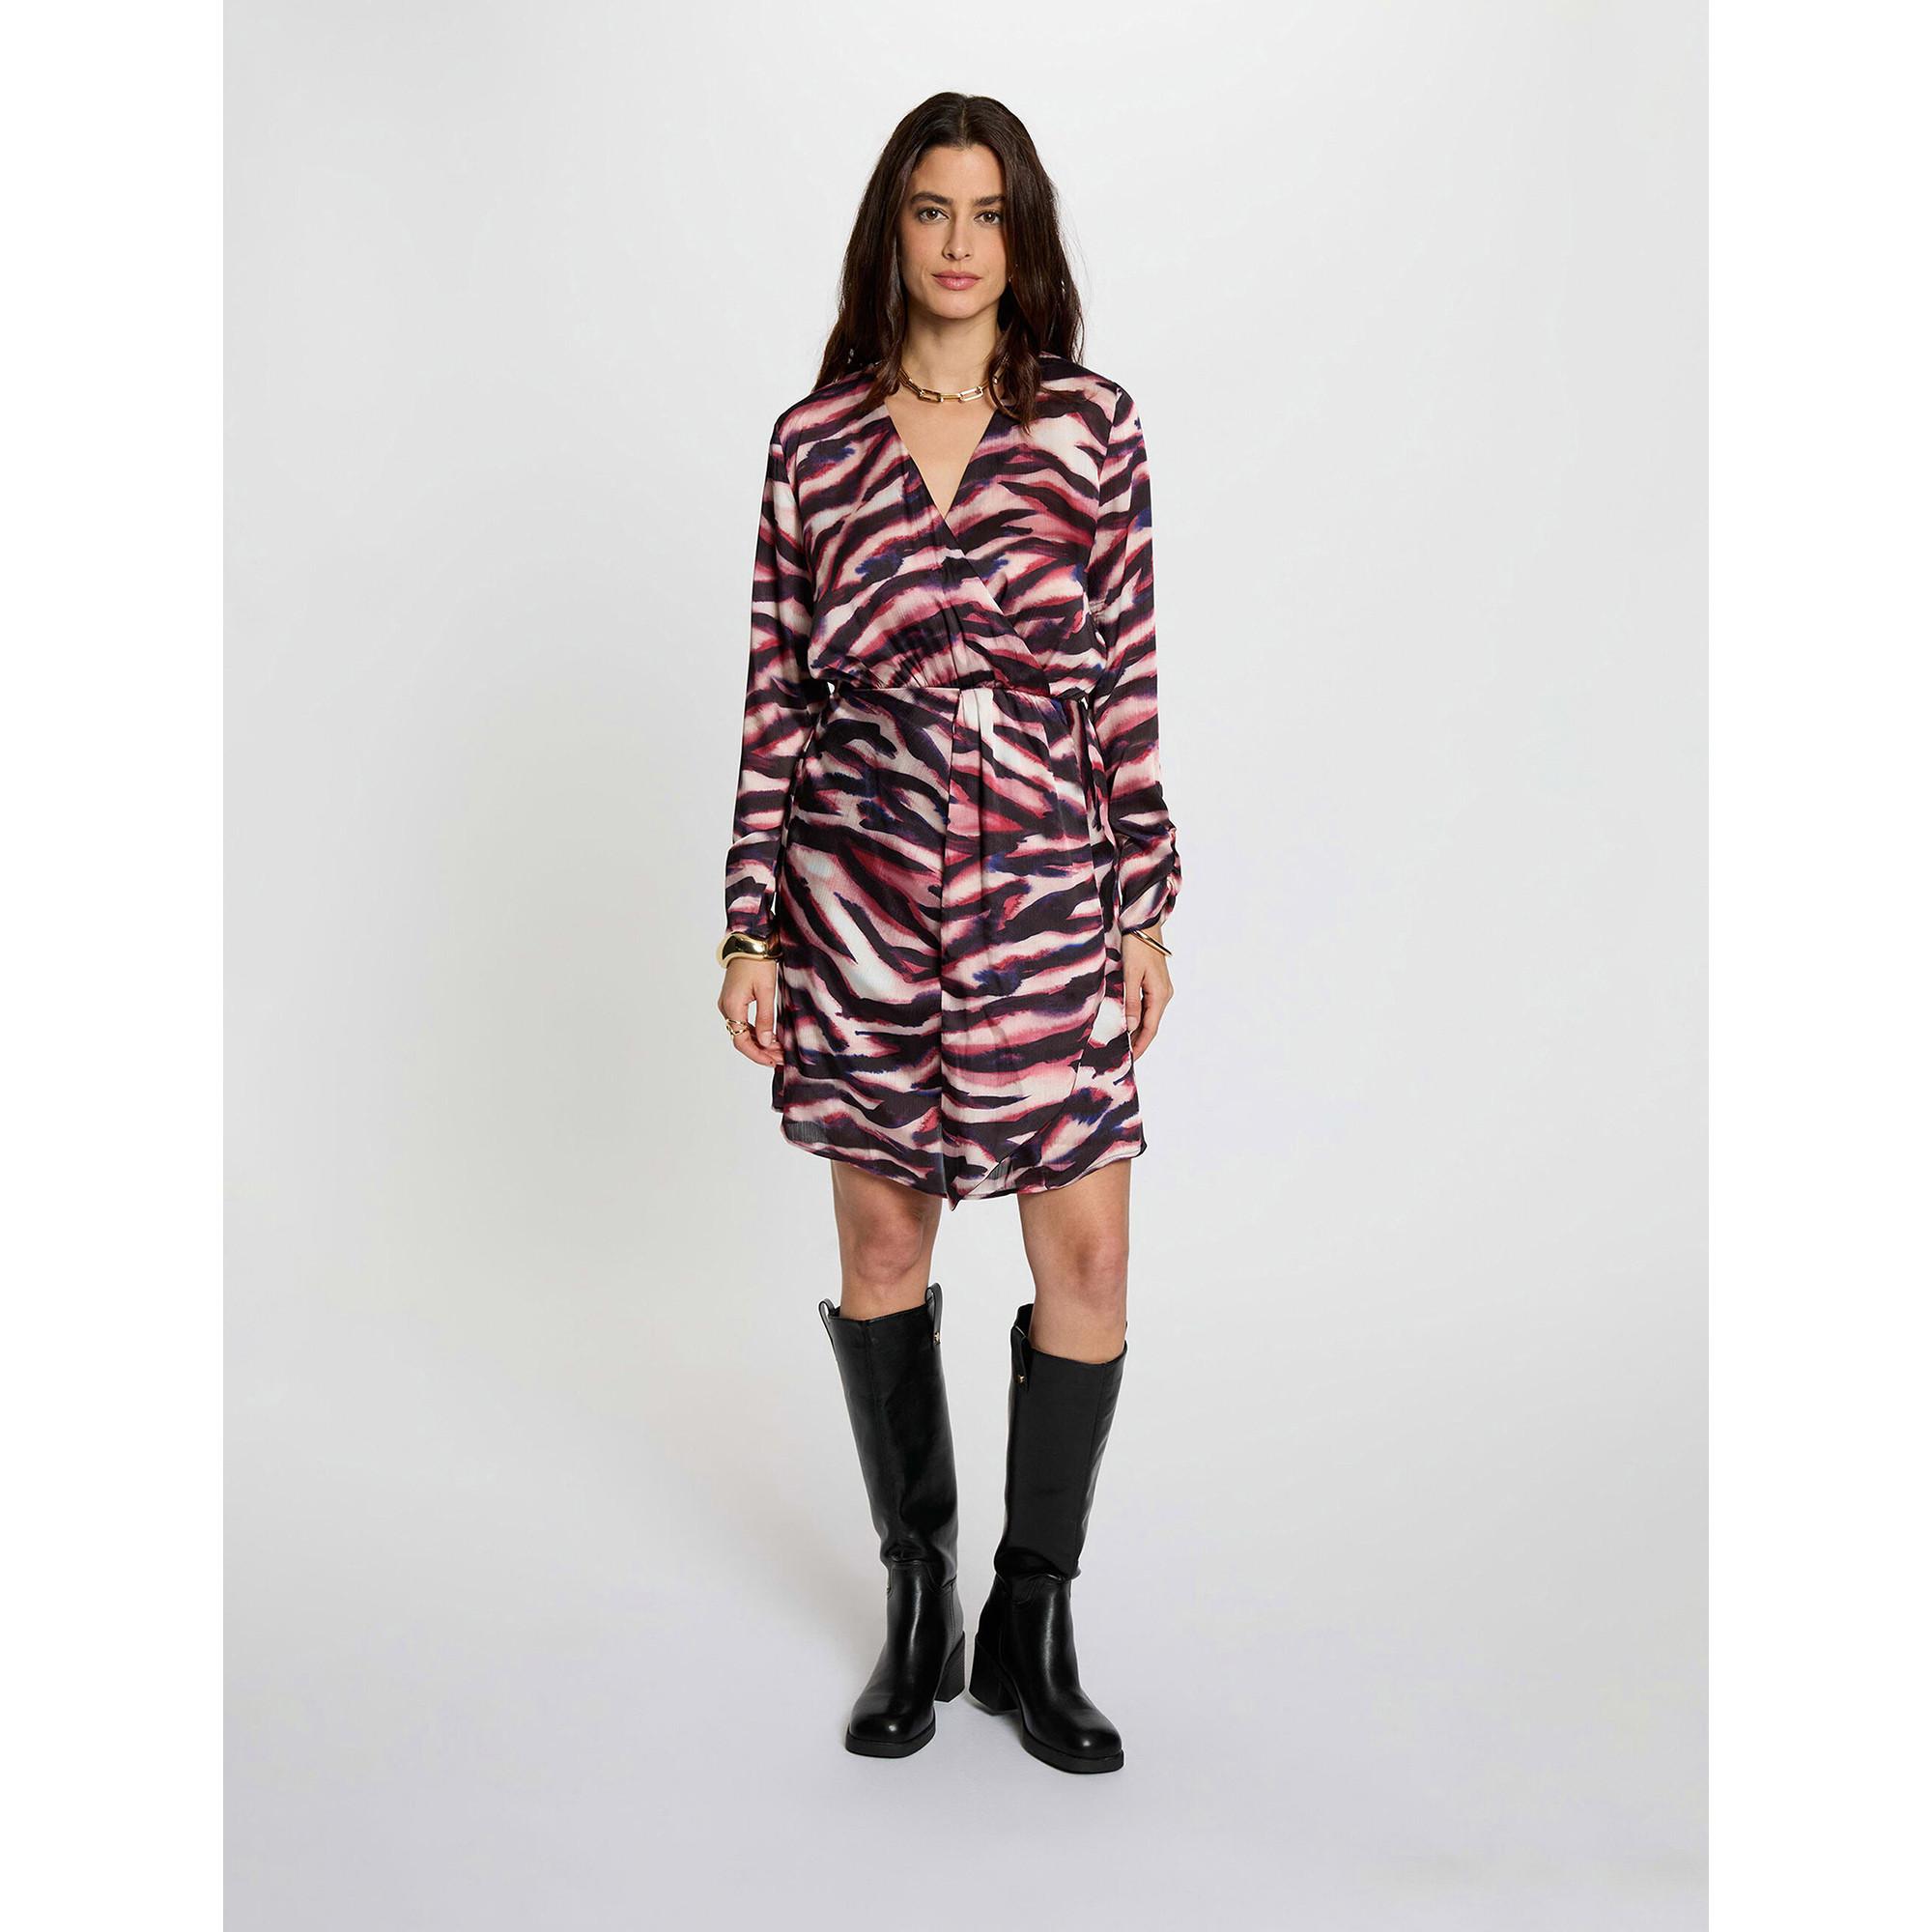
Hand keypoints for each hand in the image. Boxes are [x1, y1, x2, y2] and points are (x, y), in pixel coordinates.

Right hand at [719, 957, 782, 1067]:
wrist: (749, 941)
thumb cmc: (758, 962)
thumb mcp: (766, 990)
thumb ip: (765, 1018)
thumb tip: (765, 1042)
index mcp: (732, 1006)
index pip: (741, 1041)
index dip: (757, 1055)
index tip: (774, 1061)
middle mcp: (726, 1007)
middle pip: (740, 1039)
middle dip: (760, 1051)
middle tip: (781, 1057)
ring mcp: (727, 1003)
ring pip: (740, 1031)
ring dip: (758, 1042)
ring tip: (778, 1049)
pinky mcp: (732, 1000)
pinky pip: (741, 1022)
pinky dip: (754, 1031)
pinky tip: (769, 1036)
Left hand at [1121, 929, 1172, 1059]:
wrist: (1144, 924)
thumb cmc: (1137, 946)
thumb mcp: (1131, 974)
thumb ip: (1131, 1001)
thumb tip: (1131, 1027)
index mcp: (1160, 995)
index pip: (1150, 1028)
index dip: (1140, 1046)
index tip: (1130, 1060)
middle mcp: (1164, 995)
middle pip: (1151, 1025)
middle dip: (1139, 1041)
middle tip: (1124, 1057)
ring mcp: (1162, 989)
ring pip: (1150, 1017)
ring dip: (1139, 1031)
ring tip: (1124, 1044)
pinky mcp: (1156, 983)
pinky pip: (1148, 1007)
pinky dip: (1139, 1018)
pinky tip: (1129, 1023)